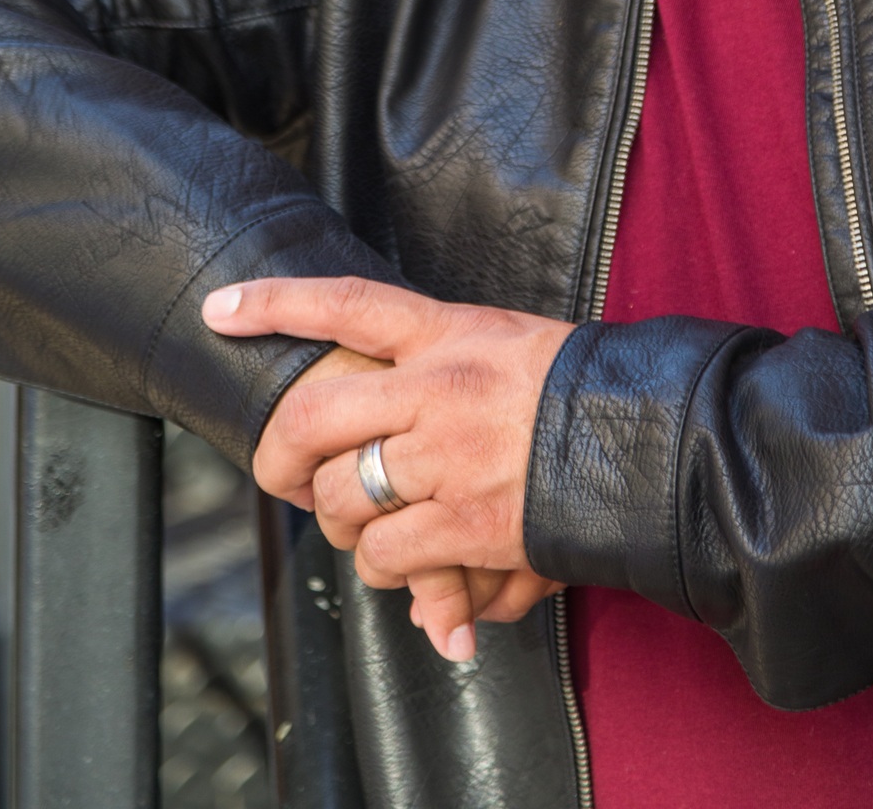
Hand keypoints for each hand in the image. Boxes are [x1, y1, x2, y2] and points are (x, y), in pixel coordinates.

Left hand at [203, 276, 574, 659]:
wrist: (654, 441)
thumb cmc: (580, 391)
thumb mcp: (509, 346)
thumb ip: (442, 378)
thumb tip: (386, 418)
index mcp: (450, 332)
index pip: (345, 303)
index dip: (273, 304)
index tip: (219, 310)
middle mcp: (439, 388)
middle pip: (313, 413)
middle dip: (277, 454)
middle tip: (285, 475)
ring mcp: (449, 458)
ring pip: (342, 496)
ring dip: (342, 522)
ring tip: (367, 524)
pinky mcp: (465, 524)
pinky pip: (384, 555)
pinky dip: (384, 569)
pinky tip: (408, 563)